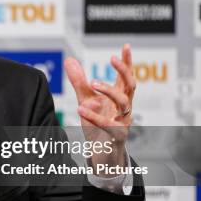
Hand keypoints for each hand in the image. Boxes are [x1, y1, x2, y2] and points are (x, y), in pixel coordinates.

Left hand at [64, 44, 135, 175]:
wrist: (101, 155)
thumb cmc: (98, 126)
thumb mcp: (86, 100)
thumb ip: (79, 82)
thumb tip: (70, 60)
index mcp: (119, 98)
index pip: (126, 77)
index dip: (127, 62)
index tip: (125, 46)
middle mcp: (124, 108)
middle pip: (130, 85)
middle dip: (123, 70)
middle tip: (111, 58)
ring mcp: (123, 121)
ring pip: (124, 103)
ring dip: (109, 91)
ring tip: (93, 82)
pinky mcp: (117, 136)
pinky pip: (109, 125)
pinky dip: (95, 117)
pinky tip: (80, 108)